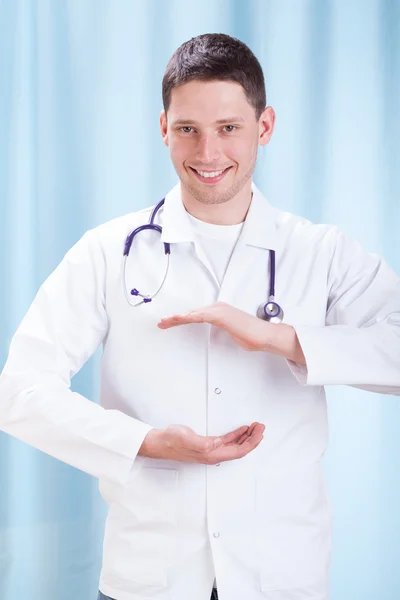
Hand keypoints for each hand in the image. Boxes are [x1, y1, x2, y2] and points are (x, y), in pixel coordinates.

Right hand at [138, 422, 264, 463]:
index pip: (239, 451)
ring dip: (247, 436)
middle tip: (261, 427)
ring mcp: (211, 449)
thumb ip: (203, 443)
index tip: (259, 432)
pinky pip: (228, 440)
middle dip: (253, 438)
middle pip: (240, 449)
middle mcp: (214, 454)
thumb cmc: (171, 441)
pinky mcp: (207, 443)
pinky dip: (237, 434)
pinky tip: (242, 430)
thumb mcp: (187, 439)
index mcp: (212, 454)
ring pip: (236, 445)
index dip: (252, 442)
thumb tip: (216, 444)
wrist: (160, 441)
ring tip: (255, 427)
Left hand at [158, 301, 270, 350]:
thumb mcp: (232, 334)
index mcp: (220, 312)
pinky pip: (200, 316)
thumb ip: (222, 332)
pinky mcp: (221, 315)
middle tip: (162, 323)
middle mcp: (218, 308)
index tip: (170, 323)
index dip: (181, 319)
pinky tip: (179, 319)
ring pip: (193, 313)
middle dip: (175, 318)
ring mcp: (219, 310)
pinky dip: (188, 317)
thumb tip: (218, 335)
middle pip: (191, 312)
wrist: (265, 336)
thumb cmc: (252, 336)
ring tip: (165, 322)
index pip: (196, 315)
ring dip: (177, 318)